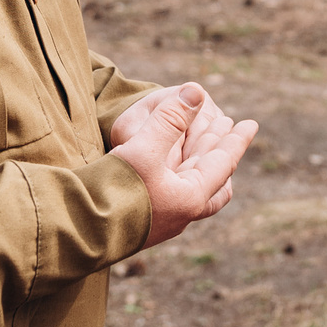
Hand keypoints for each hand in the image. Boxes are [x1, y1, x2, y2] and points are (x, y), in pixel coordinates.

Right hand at [107, 83, 257, 248]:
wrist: (75, 235)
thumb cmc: (112, 194)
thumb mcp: (143, 149)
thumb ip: (170, 119)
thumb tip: (197, 91)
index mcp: (191, 198)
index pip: (223, 162)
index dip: (237, 140)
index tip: (252, 124)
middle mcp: (182, 214)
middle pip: (213, 177)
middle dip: (220, 150)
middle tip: (230, 130)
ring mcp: (163, 222)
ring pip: (195, 189)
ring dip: (201, 165)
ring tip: (205, 154)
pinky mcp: (143, 224)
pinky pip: (175, 195)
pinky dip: (180, 175)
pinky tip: (170, 172)